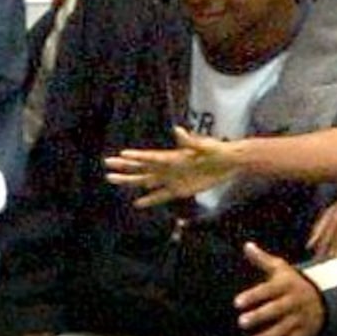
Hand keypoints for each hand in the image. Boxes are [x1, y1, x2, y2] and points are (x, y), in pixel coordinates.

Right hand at [105, 127, 238, 207]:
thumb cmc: (218, 151)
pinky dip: (149, 200)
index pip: (150, 157)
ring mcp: (172, 179)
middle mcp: (168, 168)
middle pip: (142, 169)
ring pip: (146, 182)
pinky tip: (137, 203)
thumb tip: (178, 131)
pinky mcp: (179, 190)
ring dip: (130, 182)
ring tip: (112, 179)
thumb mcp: (205, 146)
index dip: (136, 157)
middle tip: (107, 166)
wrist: (229, 163)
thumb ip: (191, 142)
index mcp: (173, 157)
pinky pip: (160, 196)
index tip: (121, 155)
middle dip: (125, 168)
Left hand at [236, 242, 327, 335]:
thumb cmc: (292, 283)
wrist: (322, 299)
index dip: (254, 296)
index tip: (237, 302)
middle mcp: (294, 302)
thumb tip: (246, 245)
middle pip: (277, 309)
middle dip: (260, 316)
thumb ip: (263, 260)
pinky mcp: (304, 333)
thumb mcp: (281, 269)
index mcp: (287, 285)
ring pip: (284, 329)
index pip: (269, 290)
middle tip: (242, 322)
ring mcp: (300, 318)